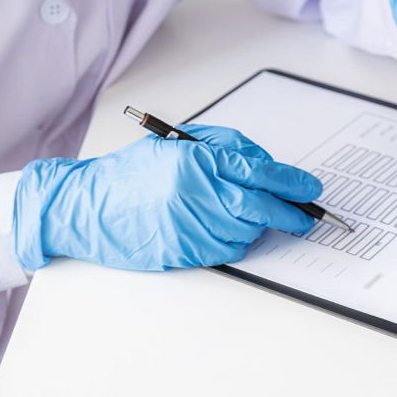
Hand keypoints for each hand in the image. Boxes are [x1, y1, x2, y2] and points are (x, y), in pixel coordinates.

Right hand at [12, 125, 321, 270]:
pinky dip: (237, 242)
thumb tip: (265, 166)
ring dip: (259, 227)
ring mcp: (189, 226)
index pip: (260, 173)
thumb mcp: (177, 143)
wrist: (87, 207)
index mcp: (196, 161)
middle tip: (306, 215)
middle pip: (261, 208)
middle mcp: (196, 194)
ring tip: (252, 218)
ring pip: (247, 232)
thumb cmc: (131, 174)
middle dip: (291, 213)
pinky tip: (228, 230)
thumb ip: (224, 148)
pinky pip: (227, 251)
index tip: (310, 189)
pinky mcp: (183, 252)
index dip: (291, 183)